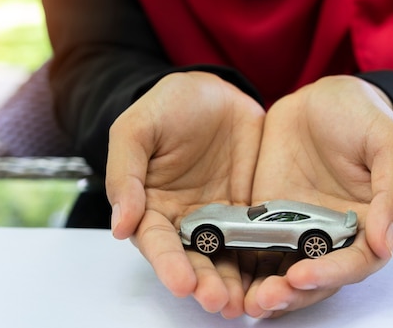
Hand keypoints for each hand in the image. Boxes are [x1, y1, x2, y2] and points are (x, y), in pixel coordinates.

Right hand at [105, 71, 265, 317]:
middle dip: (203, 282)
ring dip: (232, 282)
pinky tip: (271, 278)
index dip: (167, 263)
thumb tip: (120, 226)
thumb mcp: (136, 129)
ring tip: (242, 303)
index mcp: (151, 204)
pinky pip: (256, 238)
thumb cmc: (169, 105)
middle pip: (192, 259)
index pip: (156, 241)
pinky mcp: (249, 210)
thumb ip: (125, 174)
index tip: (182, 283)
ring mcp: (219, 216)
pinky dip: (262, 261)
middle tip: (217, 301)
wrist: (214, 90)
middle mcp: (184, 218)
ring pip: (225, 257)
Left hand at [243, 75, 392, 317]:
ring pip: (284, 269)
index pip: (356, 262)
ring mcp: (297, 226)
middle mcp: (333, 233)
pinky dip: (243, 266)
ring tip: (244, 300)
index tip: (302, 275)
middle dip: (293, 293)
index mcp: (369, 223)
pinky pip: (255, 246)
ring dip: (267, 290)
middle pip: (317, 276)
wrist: (321, 97)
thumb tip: (387, 244)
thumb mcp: (389, 143)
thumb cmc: (363, 116)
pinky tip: (224, 276)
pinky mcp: (267, 216)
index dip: (331, 273)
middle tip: (266, 298)